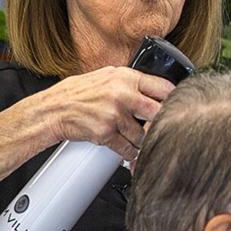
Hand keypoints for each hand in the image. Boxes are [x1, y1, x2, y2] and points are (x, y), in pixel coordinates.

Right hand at [35, 66, 174, 160]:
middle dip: (160, 124)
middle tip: (158, 128)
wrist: (53, 109)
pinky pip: (128, 149)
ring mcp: (115, 114)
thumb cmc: (79, 93)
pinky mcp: (106, 133)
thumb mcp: (108, 77)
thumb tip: (157, 90)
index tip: (176, 107)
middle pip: (159, 113)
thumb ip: (132, 82)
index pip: (164, 87)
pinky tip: (126, 149)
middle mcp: (122, 94)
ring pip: (143, 135)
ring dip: (142, 142)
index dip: (173, 100)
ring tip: (136, 140)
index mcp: (126, 77)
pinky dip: (129, 153)